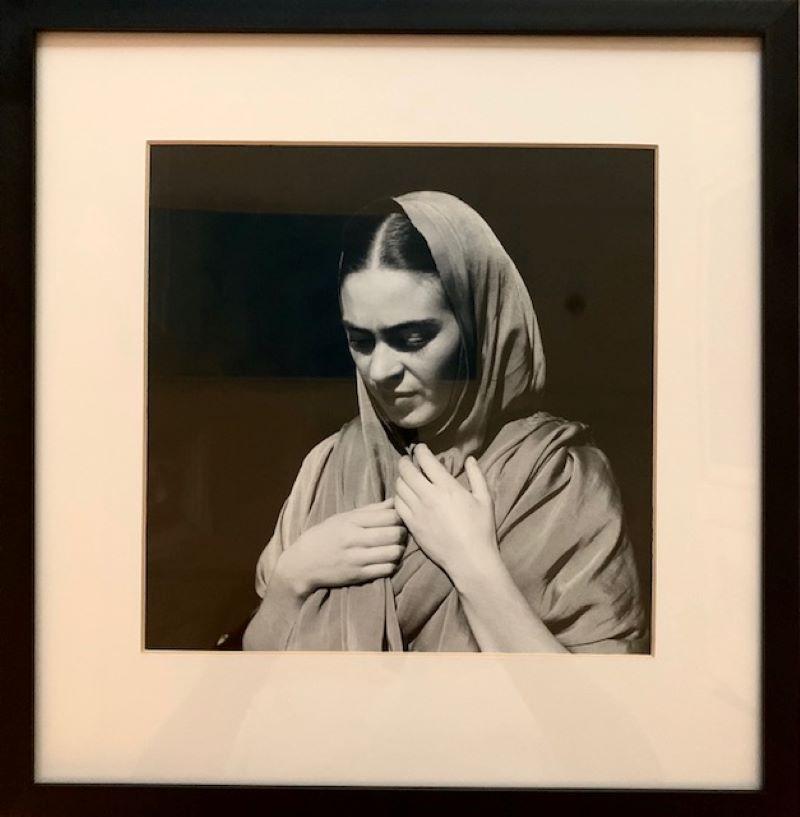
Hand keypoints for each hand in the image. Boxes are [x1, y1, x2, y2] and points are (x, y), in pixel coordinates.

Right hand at [275, 498, 406, 597]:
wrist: (302, 564)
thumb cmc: (324, 536)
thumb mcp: (343, 518)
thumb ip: (370, 510)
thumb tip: (394, 501)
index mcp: (351, 521)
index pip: (388, 515)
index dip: (400, 517)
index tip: (399, 519)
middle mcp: (354, 539)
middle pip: (394, 533)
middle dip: (403, 533)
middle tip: (402, 534)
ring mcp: (356, 558)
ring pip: (393, 552)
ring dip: (399, 550)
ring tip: (396, 547)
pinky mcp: (357, 575)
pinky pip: (386, 570)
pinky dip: (392, 565)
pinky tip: (388, 561)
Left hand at [393, 444, 498, 588]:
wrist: (469, 559)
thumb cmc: (481, 529)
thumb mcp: (485, 499)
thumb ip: (476, 476)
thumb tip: (470, 459)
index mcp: (447, 487)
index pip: (425, 461)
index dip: (420, 451)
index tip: (420, 449)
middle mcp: (428, 496)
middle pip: (406, 471)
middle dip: (405, 462)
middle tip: (407, 460)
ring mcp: (417, 512)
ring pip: (399, 487)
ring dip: (401, 478)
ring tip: (406, 477)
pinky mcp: (411, 526)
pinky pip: (397, 505)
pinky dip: (398, 496)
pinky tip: (404, 496)